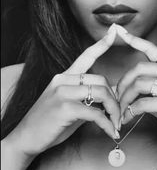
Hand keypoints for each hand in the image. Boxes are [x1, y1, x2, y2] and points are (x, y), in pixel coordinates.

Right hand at [7, 25, 120, 159]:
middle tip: (119, 115)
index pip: (86, 55)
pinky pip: (96, 114)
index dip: (102, 43)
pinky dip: (107, 125)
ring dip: (114, 111)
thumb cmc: (49, 122)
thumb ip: (87, 98)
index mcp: (64, 76)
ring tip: (116, 125)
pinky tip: (110, 133)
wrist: (25, 138)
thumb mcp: (69, 104)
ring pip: (101, 93)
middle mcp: (63, 79)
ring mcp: (63, 92)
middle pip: (101, 80)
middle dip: (115, 99)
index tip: (114, 31)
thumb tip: (111, 98)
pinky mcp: (65, 108)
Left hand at [116, 27, 156, 151]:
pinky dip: (131, 111)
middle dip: (123, 82)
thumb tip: (130, 93)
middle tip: (116, 97)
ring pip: (139, 84)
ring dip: (124, 99)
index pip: (153, 50)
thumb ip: (154, 91)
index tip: (121, 31)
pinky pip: (144, 103)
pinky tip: (127, 118)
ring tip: (121, 111)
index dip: (136, 40)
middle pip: (140, 68)